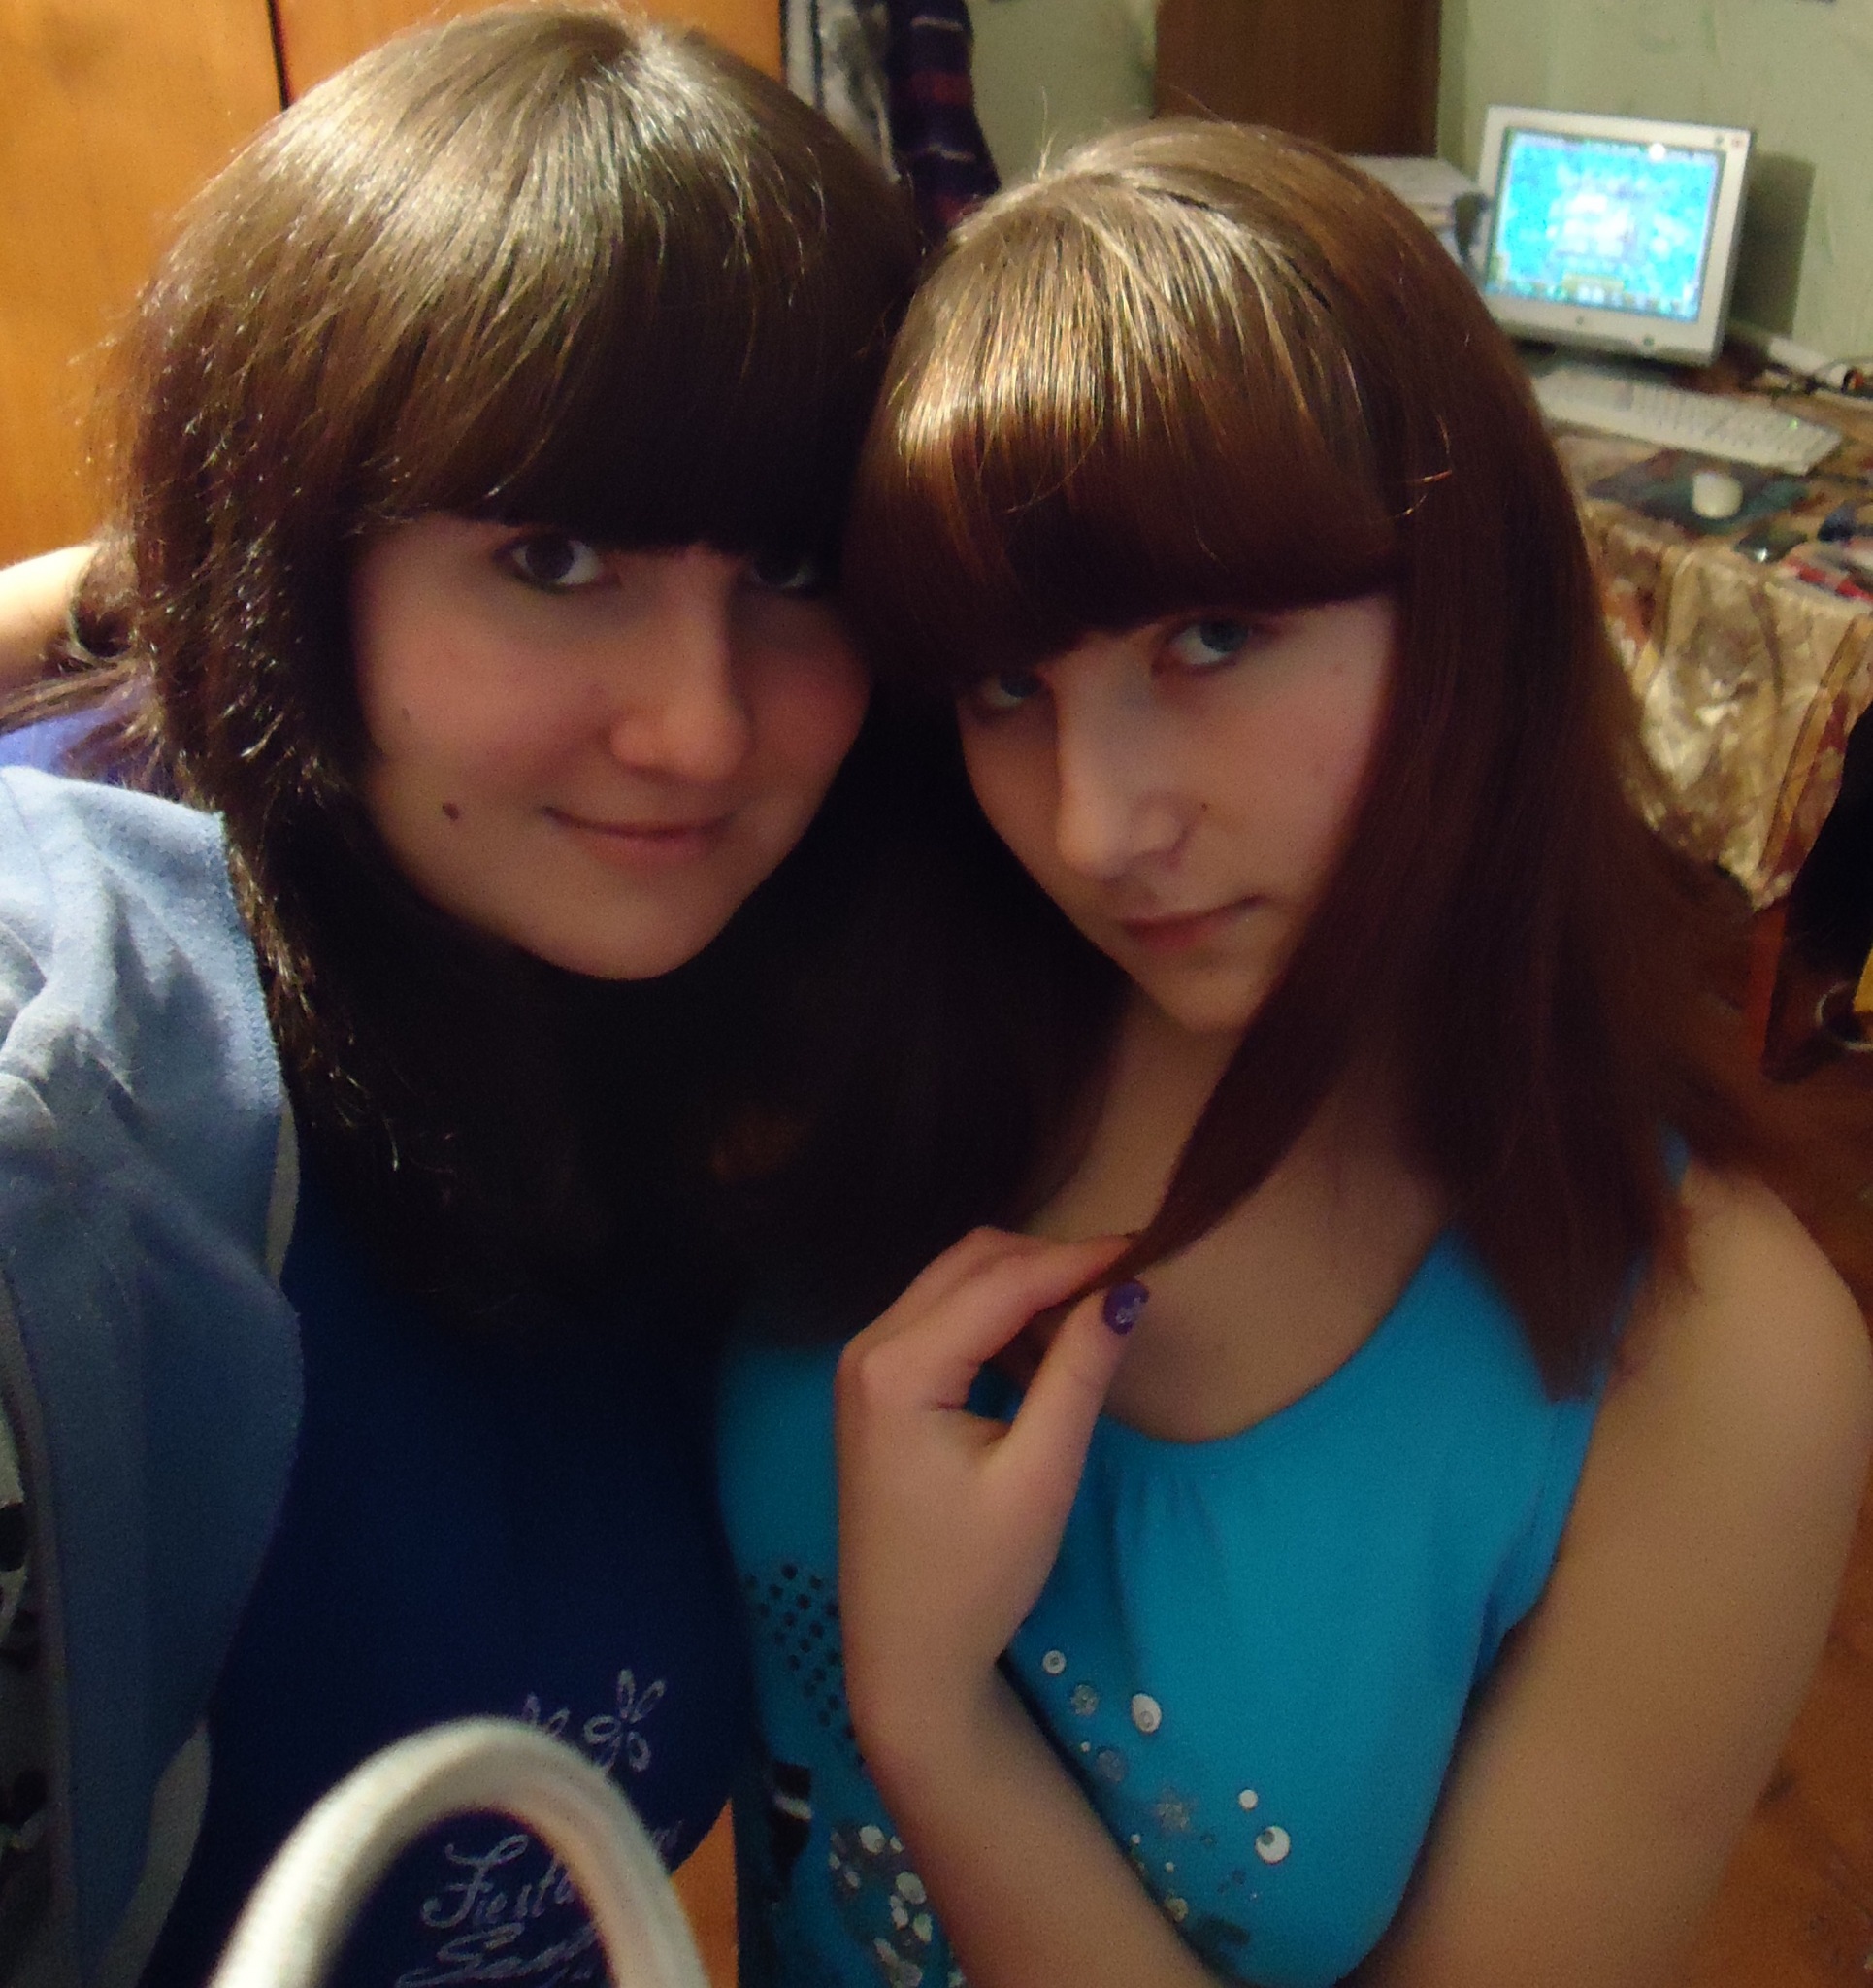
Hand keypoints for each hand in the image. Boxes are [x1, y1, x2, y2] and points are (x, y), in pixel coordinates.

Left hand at [833, 1227, 1136, 1767]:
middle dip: (1050, 1262)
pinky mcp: (875, 1384)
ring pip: (955, 1281)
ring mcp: (864, 1364)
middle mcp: (868, 1348)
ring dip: (1023, 1285)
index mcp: (899, 1368)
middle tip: (1124, 1282)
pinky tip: (1042, 1347)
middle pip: (972, 1262)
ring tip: (1093, 1315)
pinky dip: (996, 1315)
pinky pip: (941, 1316)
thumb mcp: (1040, 1476)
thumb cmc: (975, 1578)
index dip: (1078, 1259)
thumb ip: (1078, 1374)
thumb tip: (1124, 1292)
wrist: (907, 1656)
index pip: (1001, 1281)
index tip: (1148, 1247)